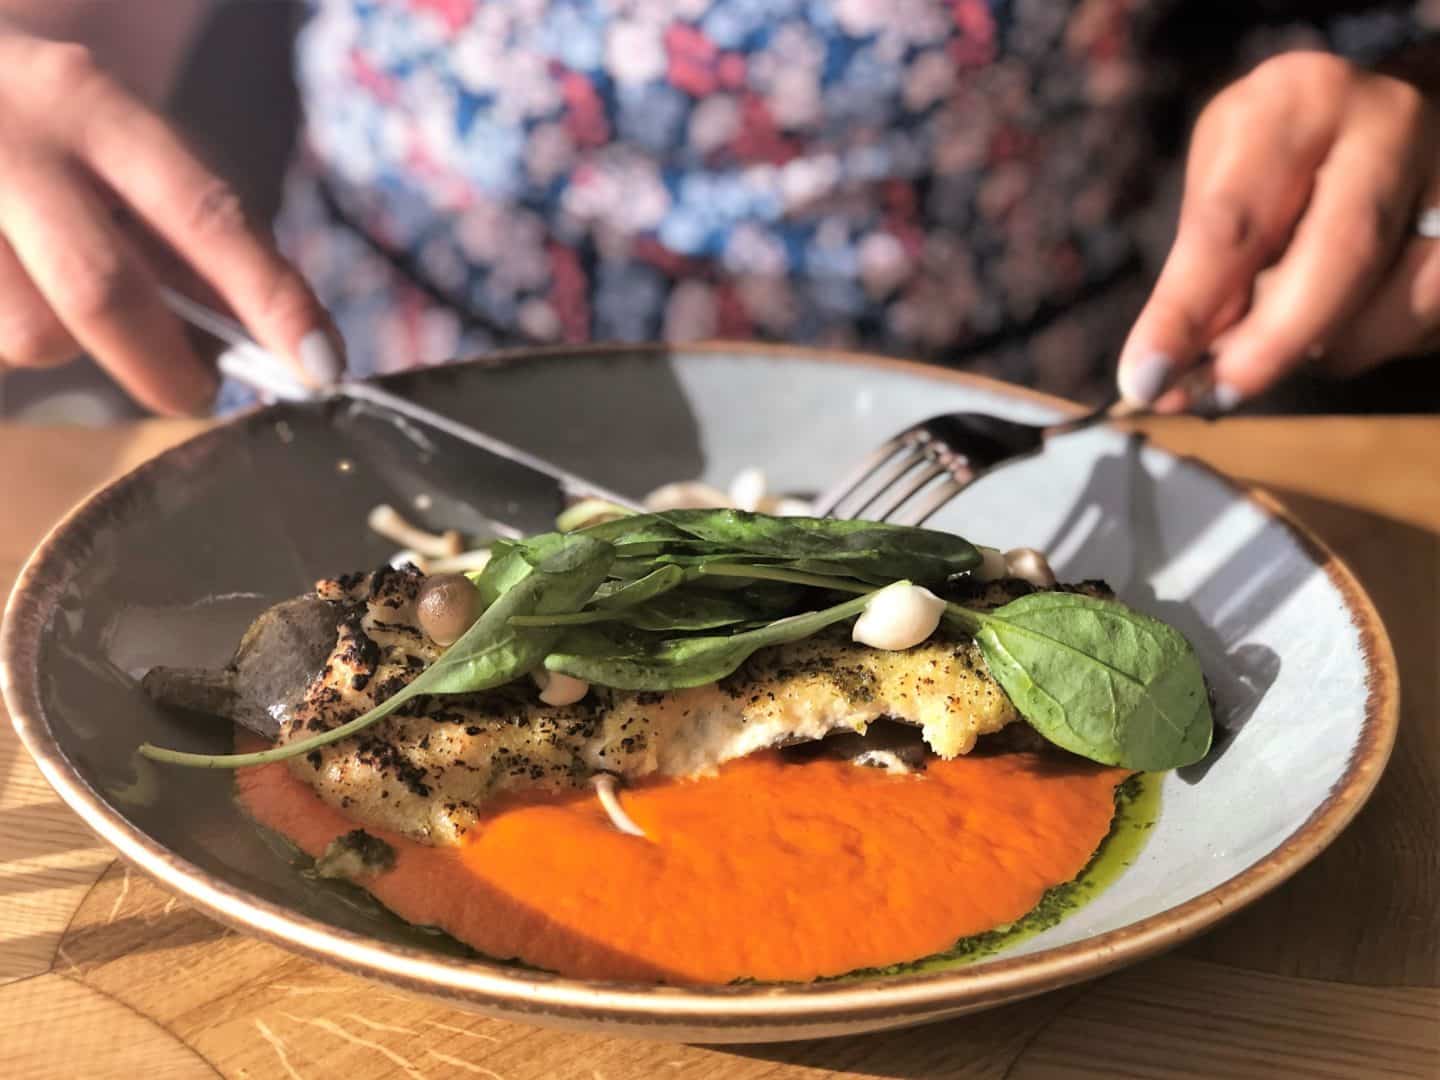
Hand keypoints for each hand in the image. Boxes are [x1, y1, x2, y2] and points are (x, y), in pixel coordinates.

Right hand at [0, 26, 340, 414]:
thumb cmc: (39, 128)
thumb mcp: (113, 145)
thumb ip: (182, 237)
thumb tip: (262, 344)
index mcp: (90, 104)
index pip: (204, 213)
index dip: (270, 298)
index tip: (323, 365)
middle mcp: (11, 140)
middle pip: (101, 293)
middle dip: (163, 367)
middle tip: (196, 392)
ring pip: (29, 335)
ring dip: (62, 346)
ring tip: (46, 291)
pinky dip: (8, 334)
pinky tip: (5, 286)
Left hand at [1118, 52, 1438, 411]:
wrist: (1392, 120)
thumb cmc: (1283, 161)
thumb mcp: (1226, 183)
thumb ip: (1201, 269)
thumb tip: (1173, 370)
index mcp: (1298, 102)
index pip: (1232, 223)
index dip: (1184, 312)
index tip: (1143, 380)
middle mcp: (1389, 123)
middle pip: (1338, 259)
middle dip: (1269, 345)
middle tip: (1218, 394)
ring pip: (1389, 304)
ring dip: (1318, 347)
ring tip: (1277, 335)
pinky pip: (1420, 323)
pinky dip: (1363, 342)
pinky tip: (1339, 320)